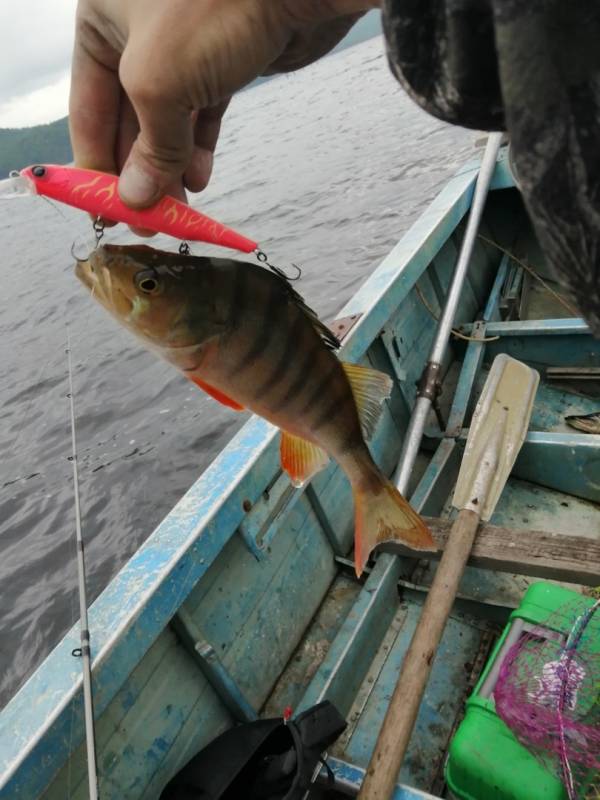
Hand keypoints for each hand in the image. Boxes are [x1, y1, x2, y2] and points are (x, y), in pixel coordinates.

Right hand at [70, 0, 378, 214]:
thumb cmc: (213, 8)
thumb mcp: (160, 83)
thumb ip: (149, 148)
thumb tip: (137, 200)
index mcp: (102, 20)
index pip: (87, 104)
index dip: (94, 161)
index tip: (104, 208)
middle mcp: (137, 32)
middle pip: (127, 118)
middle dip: (136, 171)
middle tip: (145, 218)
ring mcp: (183, 48)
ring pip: (167, 120)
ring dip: (169, 167)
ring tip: (177, 209)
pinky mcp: (222, 61)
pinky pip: (202, 114)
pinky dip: (199, 148)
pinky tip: (199, 180)